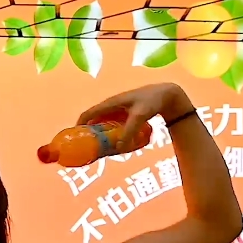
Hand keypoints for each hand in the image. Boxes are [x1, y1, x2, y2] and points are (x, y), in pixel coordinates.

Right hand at [77, 83, 191, 142]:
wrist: (168, 95)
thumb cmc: (152, 102)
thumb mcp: (140, 117)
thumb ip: (129, 132)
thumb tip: (118, 148)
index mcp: (109, 103)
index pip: (87, 114)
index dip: (78, 126)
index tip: (74, 139)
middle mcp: (111, 105)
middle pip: (93, 119)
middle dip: (88, 132)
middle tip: (87, 147)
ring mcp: (118, 109)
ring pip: (103, 122)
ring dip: (99, 133)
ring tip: (99, 147)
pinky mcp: (125, 113)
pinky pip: (112, 124)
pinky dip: (109, 132)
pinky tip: (114, 141)